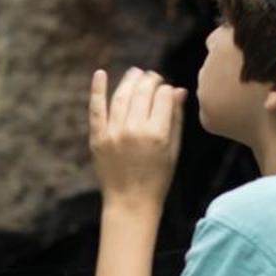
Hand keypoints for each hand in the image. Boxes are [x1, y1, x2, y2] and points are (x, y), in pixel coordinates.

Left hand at [88, 68, 184, 206]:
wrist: (130, 202)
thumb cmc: (158, 178)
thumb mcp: (173, 150)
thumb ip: (175, 119)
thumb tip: (178, 90)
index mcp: (157, 134)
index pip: (163, 97)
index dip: (167, 90)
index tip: (167, 91)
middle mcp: (134, 130)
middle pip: (142, 93)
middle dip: (150, 80)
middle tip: (153, 77)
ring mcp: (113, 133)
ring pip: (121, 96)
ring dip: (129, 81)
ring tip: (136, 73)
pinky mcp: (98, 138)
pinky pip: (96, 109)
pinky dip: (97, 89)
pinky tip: (100, 73)